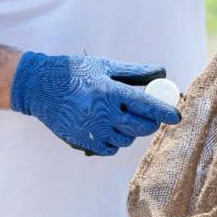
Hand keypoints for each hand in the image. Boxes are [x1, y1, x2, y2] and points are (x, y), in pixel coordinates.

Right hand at [10, 52, 181, 156]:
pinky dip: (114, 141)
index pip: (146, 105)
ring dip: (131, 132)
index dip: (164, 112)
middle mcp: (102, 113)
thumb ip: (135, 73)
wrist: (39, 87)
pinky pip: (110, 149)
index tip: (177, 116)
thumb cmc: (76, 73)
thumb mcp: (105, 67)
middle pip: (141, 127)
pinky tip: (109, 128)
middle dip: (151, 123)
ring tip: (122, 118)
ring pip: (126, 140)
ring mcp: (92, 130)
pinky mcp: (82, 141)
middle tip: (152, 117)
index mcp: (109, 91)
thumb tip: (162, 73)